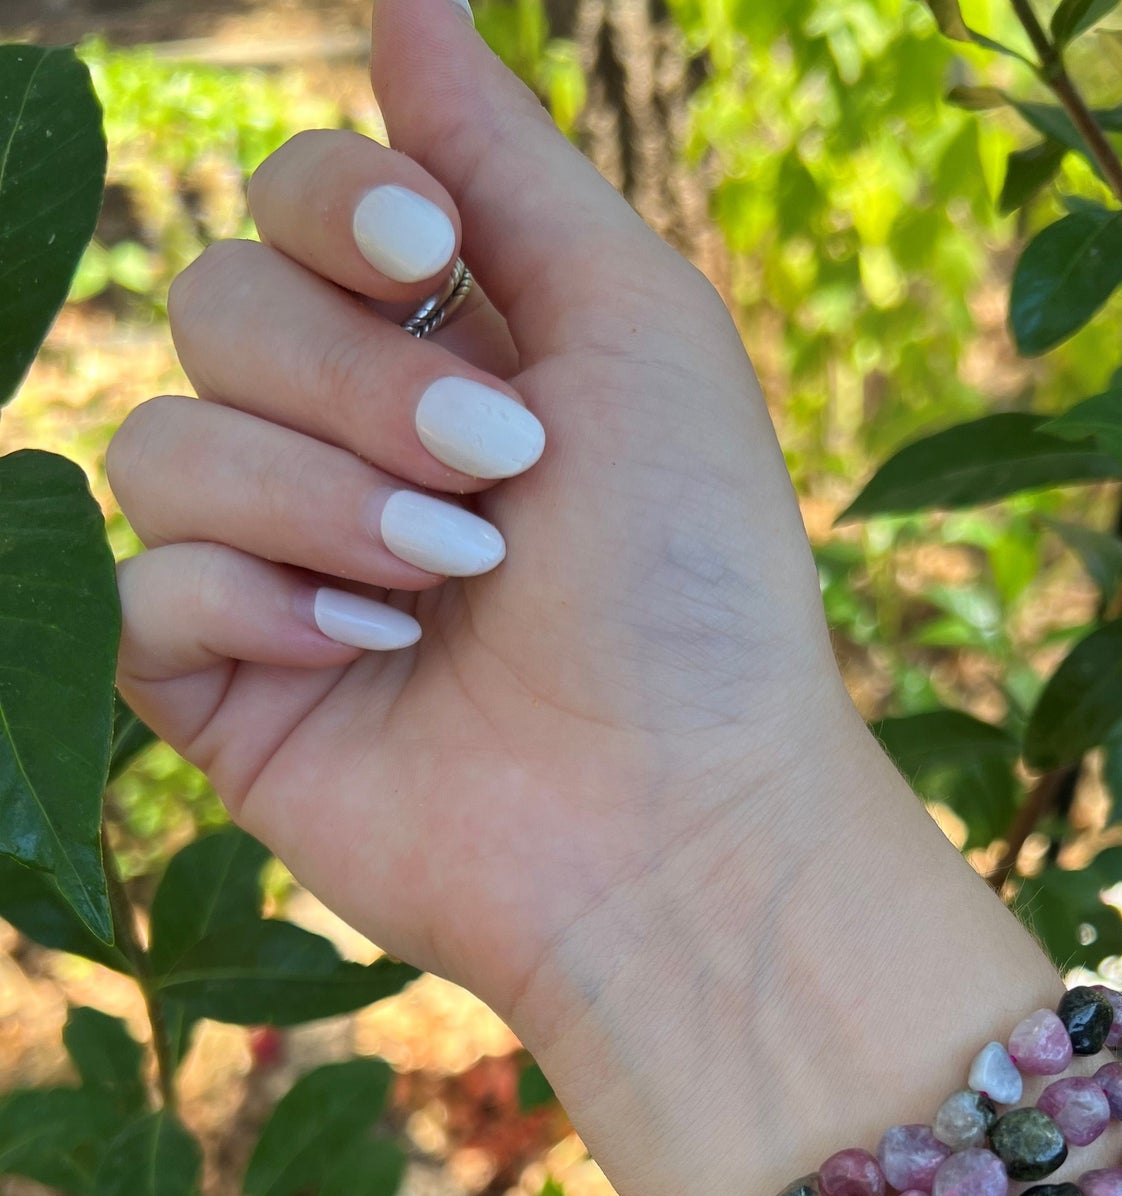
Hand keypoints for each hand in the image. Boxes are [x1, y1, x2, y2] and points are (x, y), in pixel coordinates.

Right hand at [108, 0, 850, 1035]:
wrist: (677, 814)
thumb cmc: (691, 578)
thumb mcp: (635, 330)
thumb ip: (507, 164)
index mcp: (443, 352)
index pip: (292, 205)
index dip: (333, 209)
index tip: (427, 261)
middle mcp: (345, 448)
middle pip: (214, 306)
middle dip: (353, 384)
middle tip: (494, 471)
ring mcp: (275, 572)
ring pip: (163, 444)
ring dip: (320, 502)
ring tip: (453, 587)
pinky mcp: (222, 691)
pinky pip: (138, 587)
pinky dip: (258, 609)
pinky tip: (377, 663)